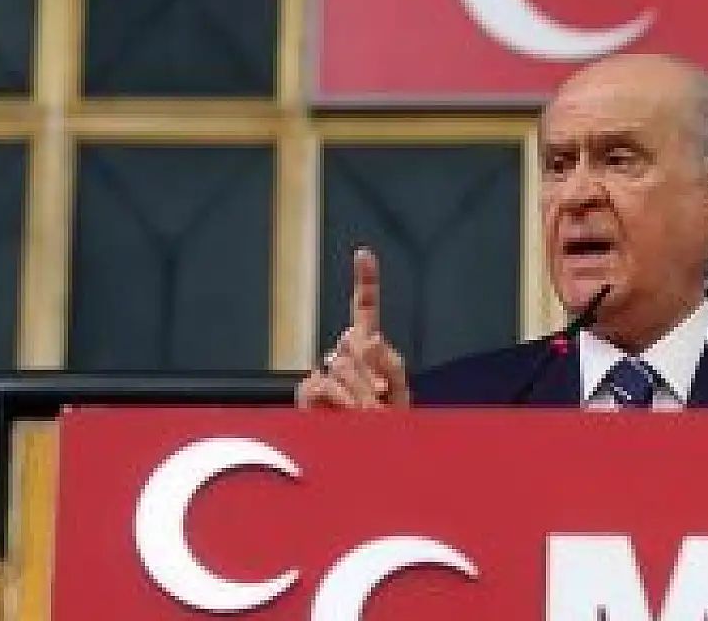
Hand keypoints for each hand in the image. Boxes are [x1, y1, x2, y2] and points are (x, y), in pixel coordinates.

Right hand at [295, 247, 410, 408]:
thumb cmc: (387, 424)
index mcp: (369, 348)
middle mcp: (344, 354)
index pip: (365, 309)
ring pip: (342, 363)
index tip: (364, 253)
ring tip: (370, 413)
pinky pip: (324, 382)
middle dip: (372, 367)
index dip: (365, 280)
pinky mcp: (309, 391)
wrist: (371, 453)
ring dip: (361, 390)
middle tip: (381, 397)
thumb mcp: (399, 392)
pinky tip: (350, 414)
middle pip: (356, 338)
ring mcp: (325, 371)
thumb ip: (388, 362)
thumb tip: (368, 337)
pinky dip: (342, 399)